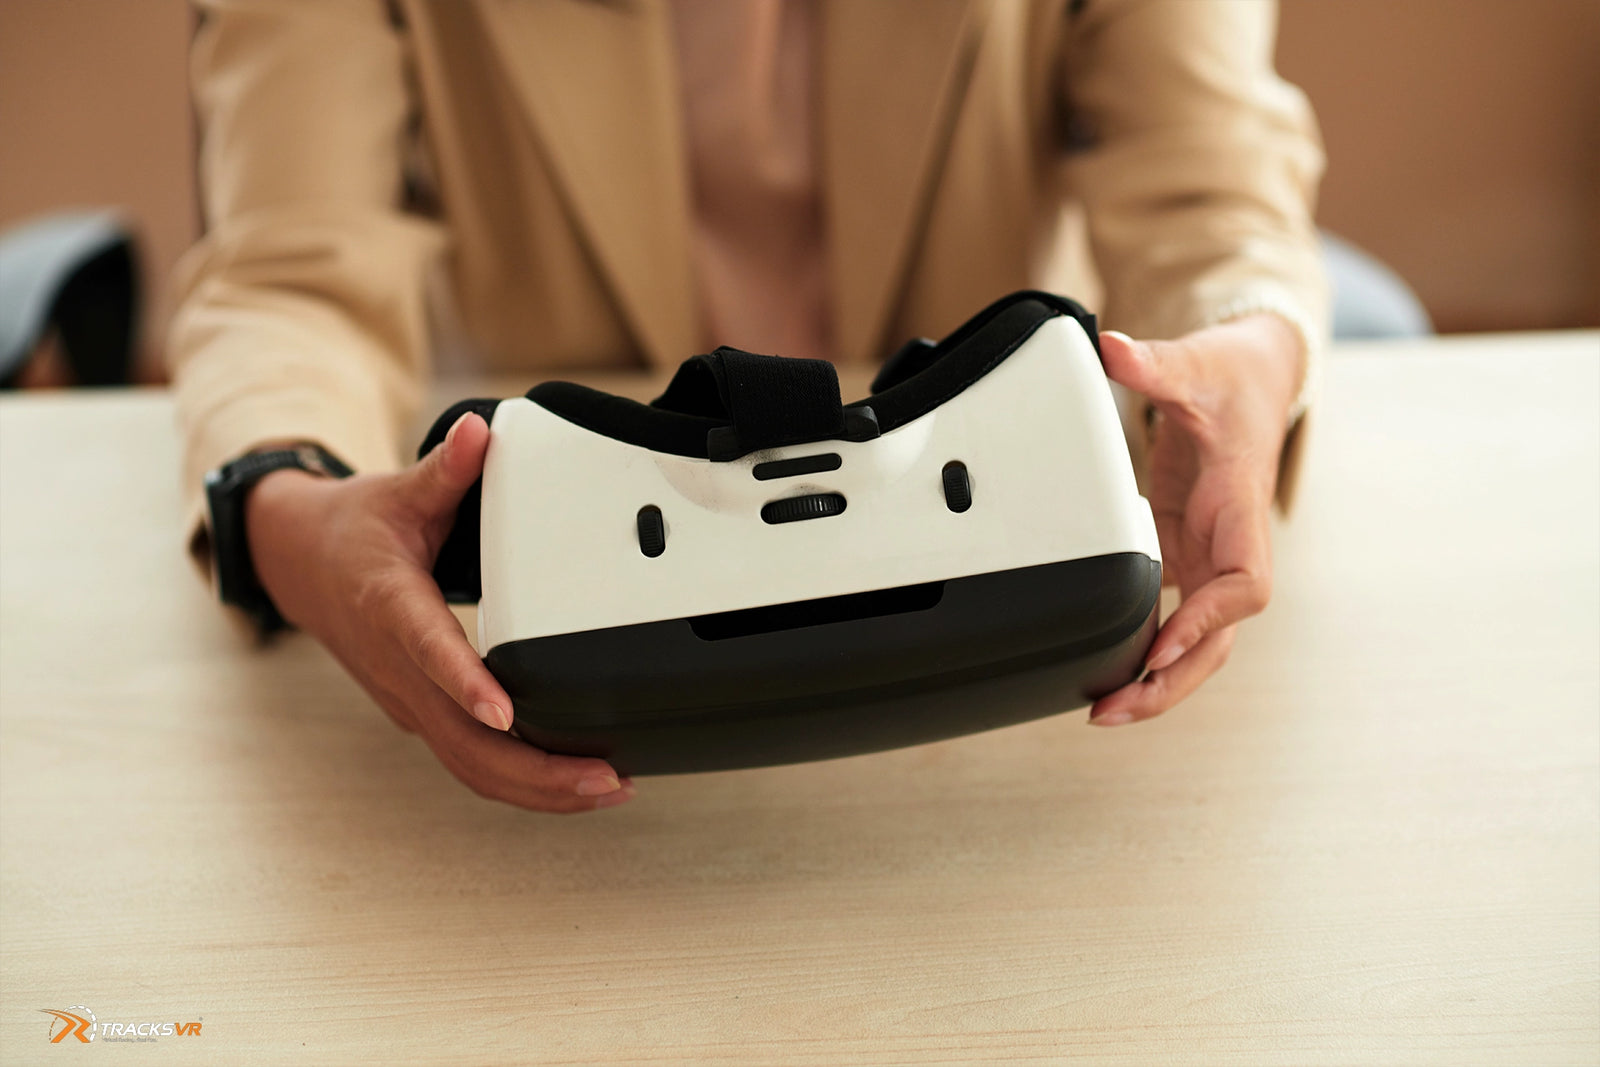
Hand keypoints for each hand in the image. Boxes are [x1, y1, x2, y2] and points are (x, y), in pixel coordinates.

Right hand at [245, 412, 635, 811]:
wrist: (301, 565)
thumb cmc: (354, 531)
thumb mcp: (398, 492)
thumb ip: (446, 470)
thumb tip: (479, 434)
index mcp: (391, 608)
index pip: (429, 651)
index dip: (465, 683)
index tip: (506, 711)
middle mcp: (398, 667)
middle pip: (463, 739)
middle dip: (535, 769)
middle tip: (605, 776)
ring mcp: (409, 700)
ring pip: (470, 765)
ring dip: (537, 789)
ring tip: (607, 789)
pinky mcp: (423, 714)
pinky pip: (470, 762)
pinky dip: (520, 782)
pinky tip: (573, 785)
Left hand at [1089, 314, 1304, 725]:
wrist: (1250, 379)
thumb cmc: (1232, 379)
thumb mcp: (1196, 364)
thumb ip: (1156, 363)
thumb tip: (1114, 346)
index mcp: (1241, 508)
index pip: (1244, 587)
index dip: (1207, 622)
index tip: (1162, 644)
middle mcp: (1229, 544)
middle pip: (1217, 640)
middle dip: (1172, 680)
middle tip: (1113, 709)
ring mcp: (1206, 556)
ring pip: (1195, 642)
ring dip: (1156, 681)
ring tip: (1104, 712)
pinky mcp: (1182, 555)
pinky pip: (1168, 618)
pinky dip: (1141, 651)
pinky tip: (1103, 678)